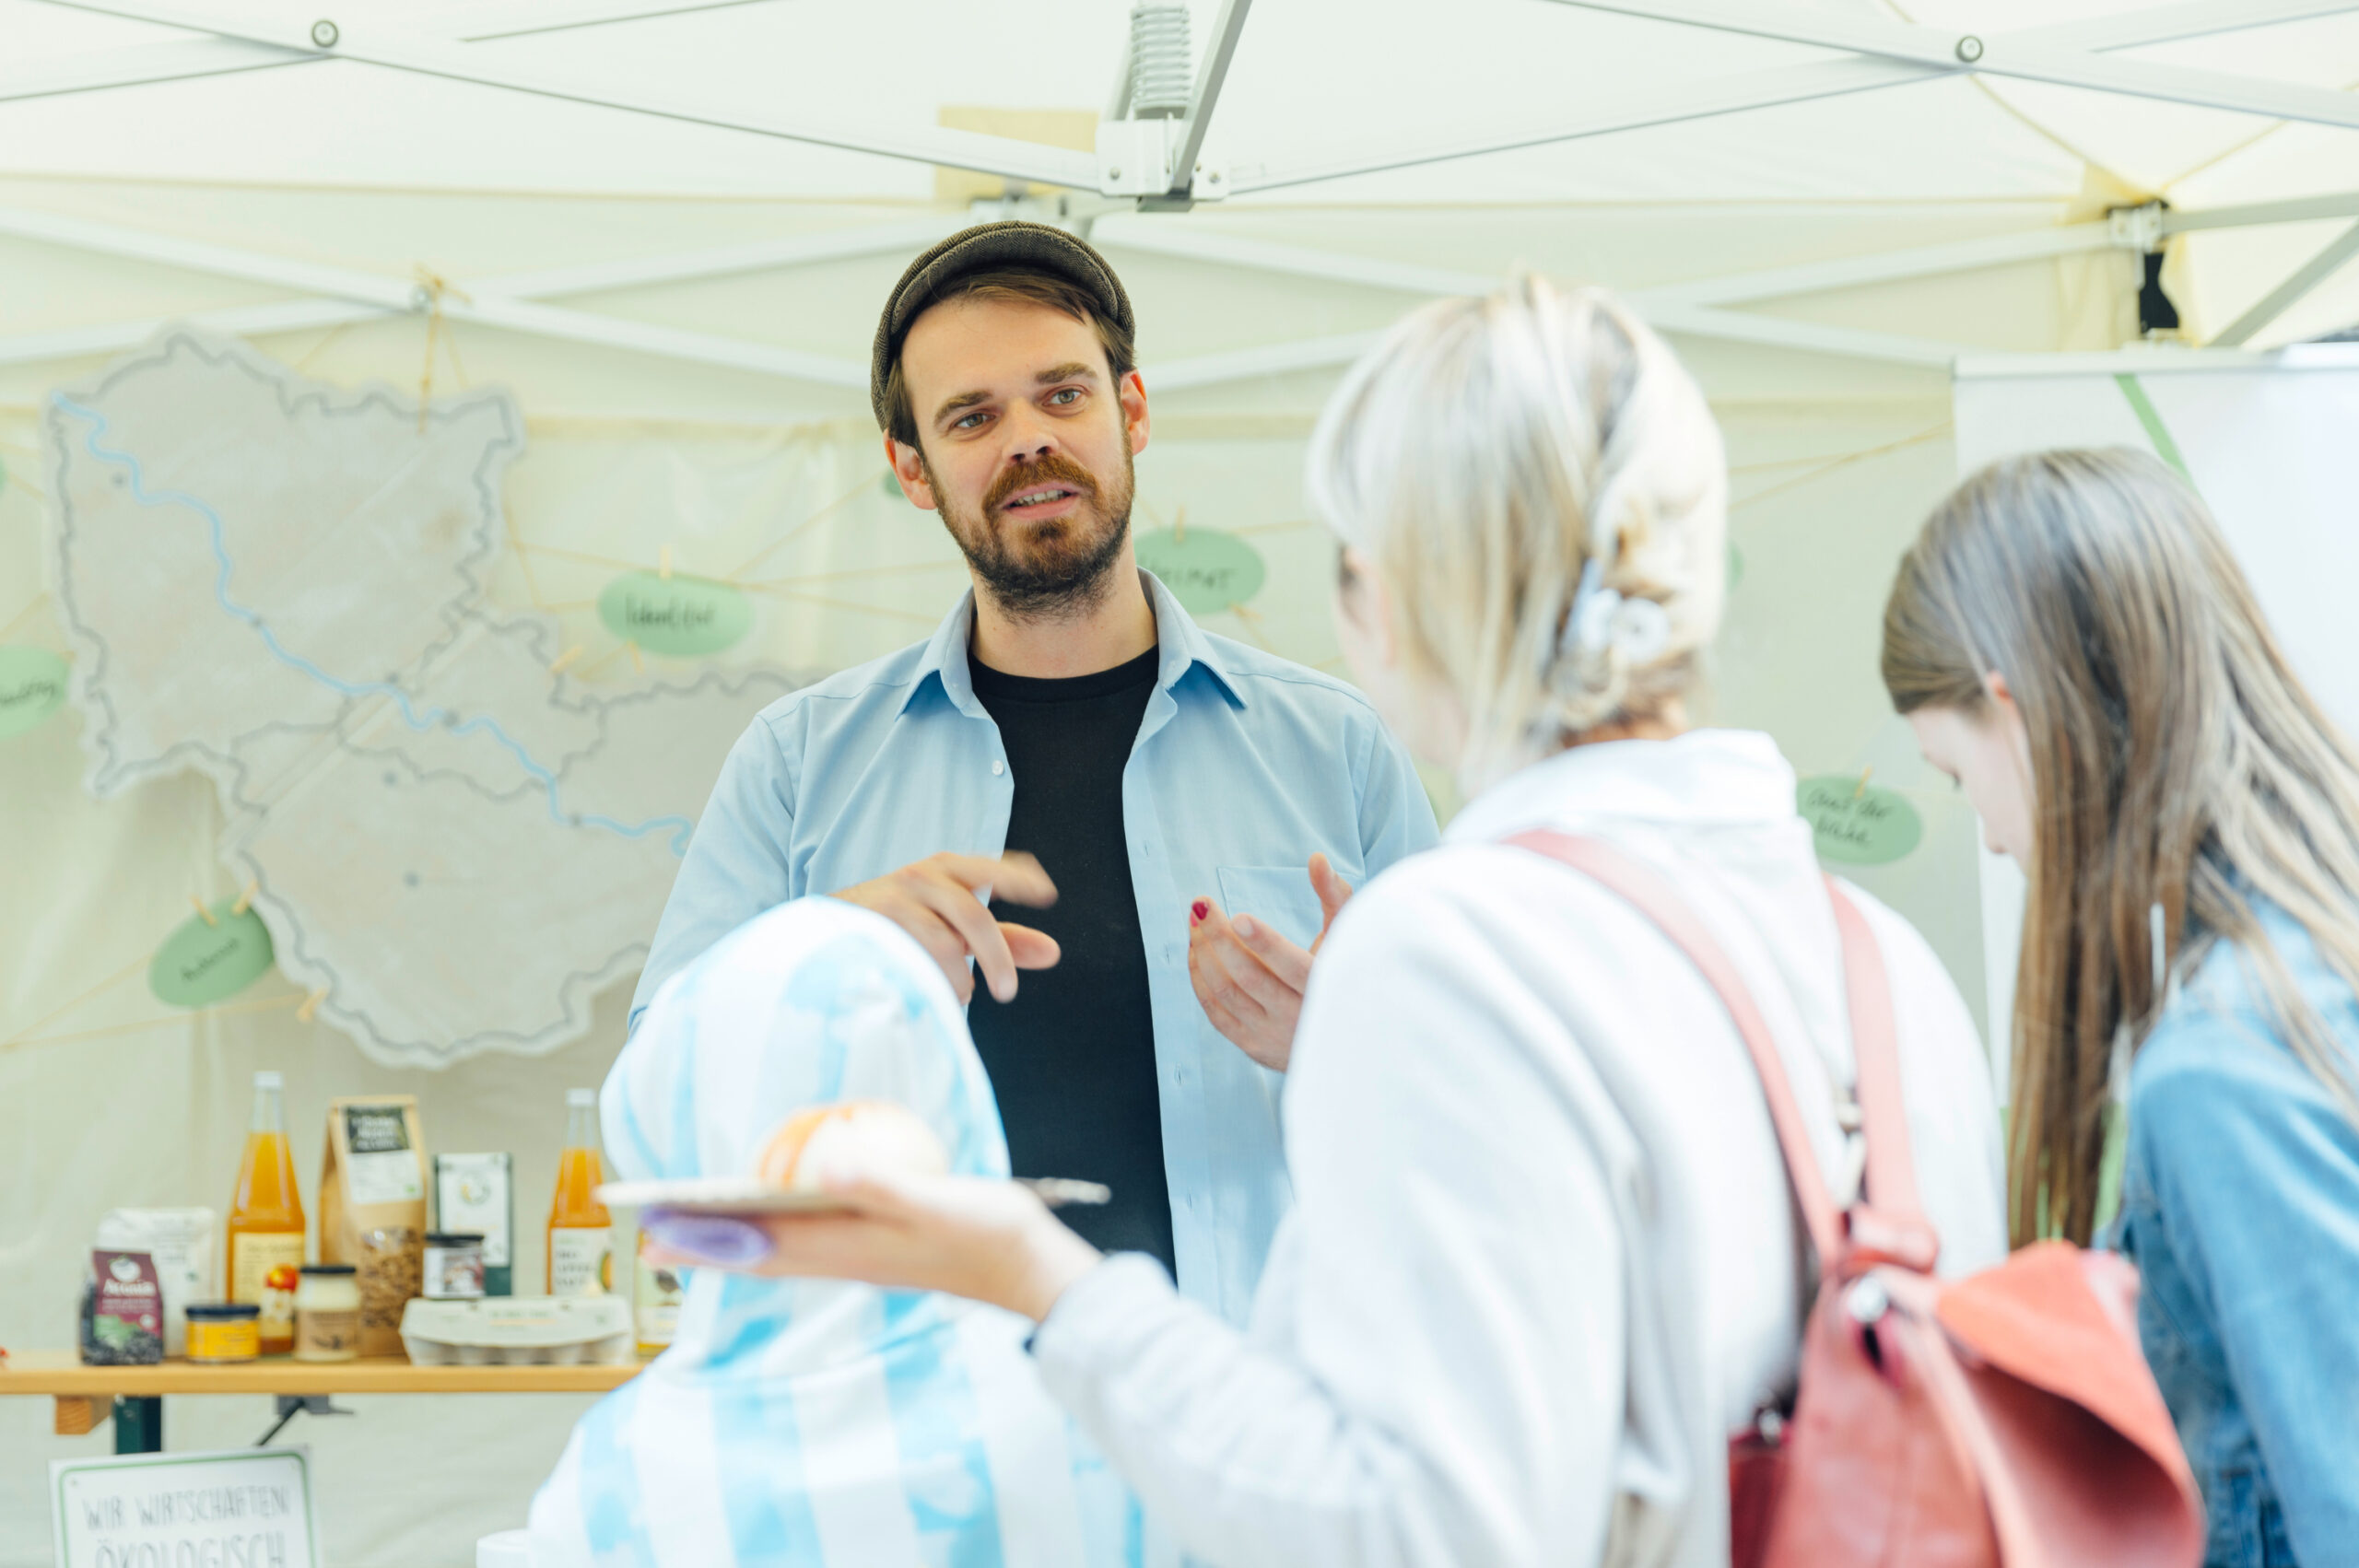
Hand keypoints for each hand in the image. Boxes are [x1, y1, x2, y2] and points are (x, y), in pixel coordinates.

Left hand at [641, 1171, 1102, 1322]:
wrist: (1030, 1270)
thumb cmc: (986, 1232)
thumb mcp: (935, 1199)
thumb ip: (881, 1183)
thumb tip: (823, 1165)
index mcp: (846, 1248)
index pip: (756, 1244)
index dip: (703, 1238)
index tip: (652, 1232)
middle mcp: (844, 1259)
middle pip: (757, 1255)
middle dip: (705, 1245)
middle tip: (651, 1236)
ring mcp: (862, 1259)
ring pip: (782, 1253)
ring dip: (736, 1242)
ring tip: (702, 1229)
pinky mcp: (881, 1252)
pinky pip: (813, 1244)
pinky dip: (782, 1233)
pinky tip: (789, 1214)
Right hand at [833, 851, 1059, 1003]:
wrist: (833, 928)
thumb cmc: (908, 924)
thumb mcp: (956, 924)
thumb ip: (1004, 937)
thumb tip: (1053, 952)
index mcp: (947, 869)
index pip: (988, 868)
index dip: (1017, 879)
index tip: (1044, 894)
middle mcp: (922, 877)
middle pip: (972, 915)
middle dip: (995, 956)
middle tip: (1007, 991)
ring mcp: (894, 900)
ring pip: (942, 944)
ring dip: (957, 978)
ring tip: (958, 993)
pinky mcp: (871, 928)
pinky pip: (911, 961)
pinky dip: (928, 981)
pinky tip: (928, 989)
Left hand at [1187, 852, 1352, 1071]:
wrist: (1346, 1042)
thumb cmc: (1343, 974)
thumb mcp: (1346, 937)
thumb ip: (1334, 896)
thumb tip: (1315, 858)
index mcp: (1326, 989)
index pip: (1292, 967)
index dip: (1265, 943)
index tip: (1238, 916)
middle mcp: (1298, 1017)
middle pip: (1248, 977)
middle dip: (1219, 938)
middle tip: (1201, 904)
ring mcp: (1271, 1034)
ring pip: (1226, 993)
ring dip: (1204, 953)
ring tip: (1195, 920)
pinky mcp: (1253, 1045)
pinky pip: (1216, 1012)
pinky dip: (1201, 979)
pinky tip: (1196, 950)